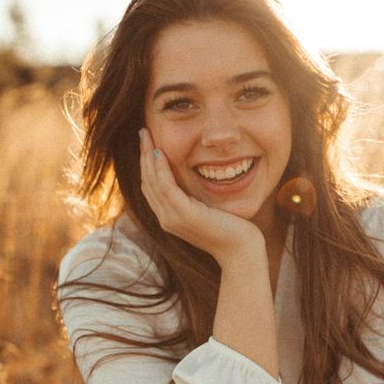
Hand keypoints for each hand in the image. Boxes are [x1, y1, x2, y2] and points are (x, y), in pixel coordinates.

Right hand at [139, 128, 263, 264]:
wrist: (241, 251)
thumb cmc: (232, 229)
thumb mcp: (208, 209)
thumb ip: (196, 196)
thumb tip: (195, 175)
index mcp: (170, 217)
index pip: (150, 186)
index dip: (146, 163)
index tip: (147, 141)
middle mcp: (166, 219)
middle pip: (146, 182)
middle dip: (142, 156)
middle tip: (142, 132)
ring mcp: (173, 219)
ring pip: (152, 182)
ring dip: (147, 157)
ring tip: (146, 136)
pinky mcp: (184, 216)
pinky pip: (166, 187)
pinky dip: (161, 169)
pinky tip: (160, 152)